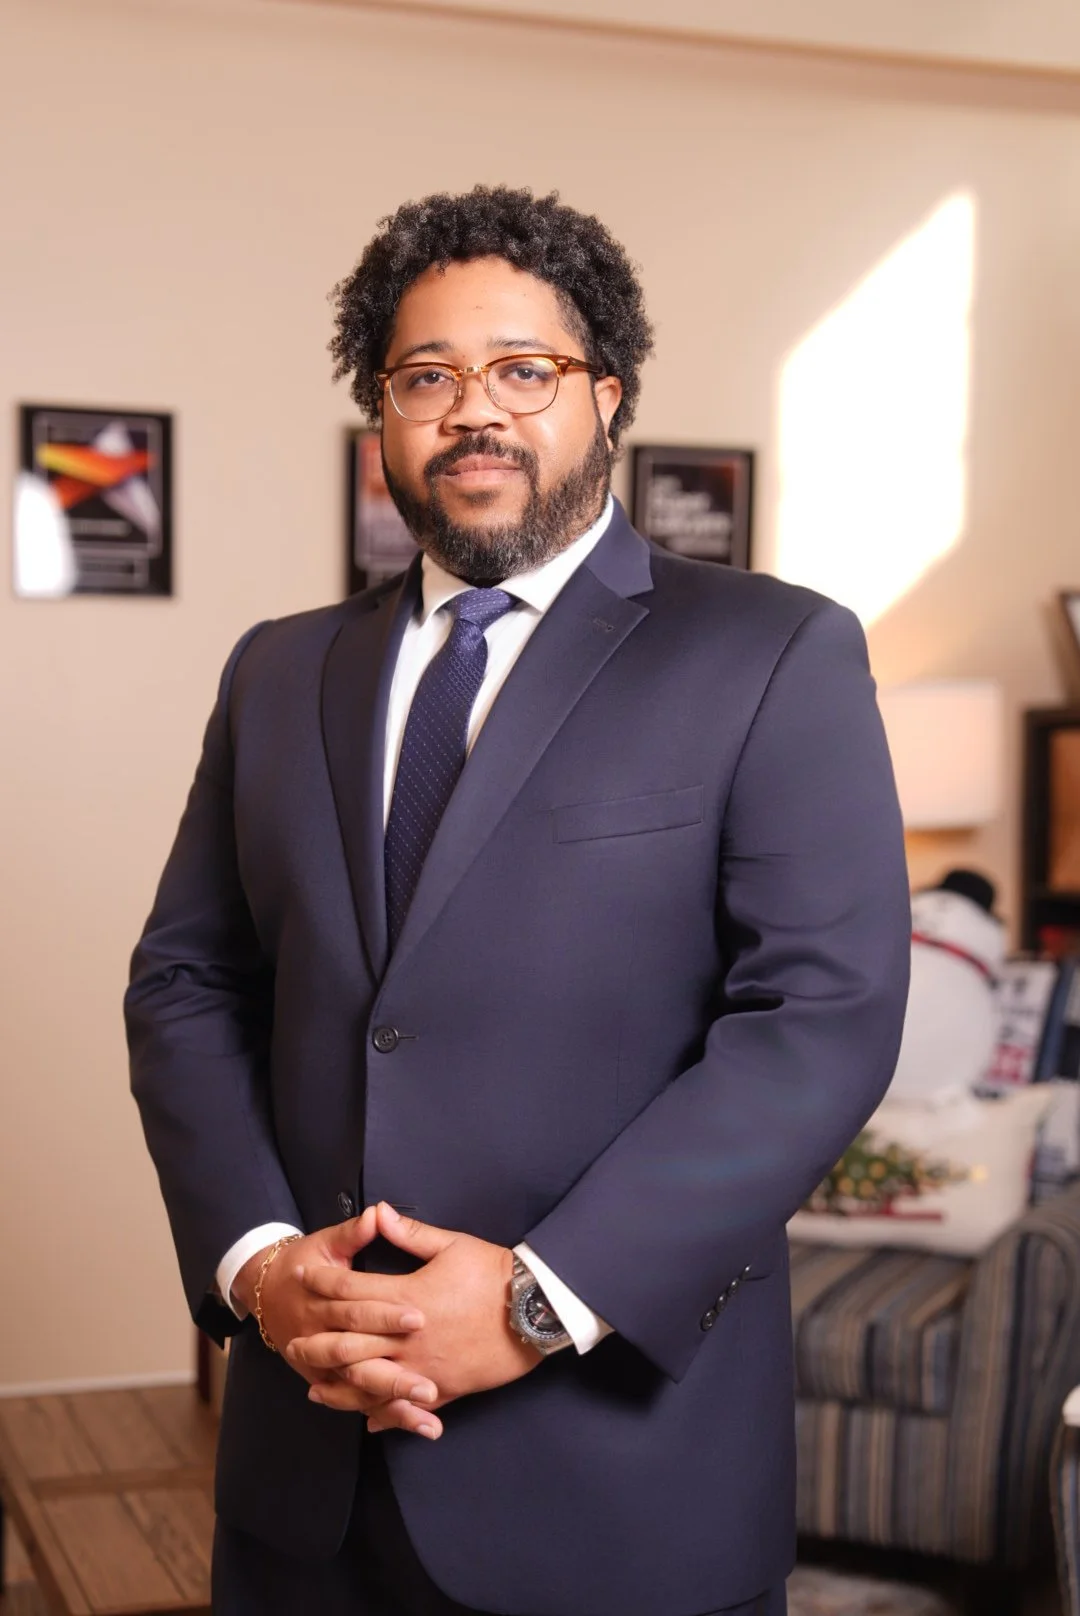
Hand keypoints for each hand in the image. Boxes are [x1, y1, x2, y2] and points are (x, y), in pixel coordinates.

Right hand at [233, 1208, 442, 1437]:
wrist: (268, 1290)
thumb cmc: (306, 1262)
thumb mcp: (326, 1243)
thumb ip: (353, 1233)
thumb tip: (377, 1213)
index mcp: (322, 1300)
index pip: (357, 1307)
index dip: (386, 1313)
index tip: (420, 1317)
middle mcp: (320, 1337)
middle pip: (358, 1359)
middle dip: (394, 1374)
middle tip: (431, 1386)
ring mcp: (323, 1365)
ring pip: (359, 1389)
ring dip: (394, 1405)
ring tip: (430, 1420)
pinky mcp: (329, 1381)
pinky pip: (360, 1402)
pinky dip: (389, 1416)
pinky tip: (422, 1426)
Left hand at [285, 1202, 541, 1432]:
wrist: (535, 1310)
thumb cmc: (494, 1273)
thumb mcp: (452, 1245)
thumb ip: (409, 1234)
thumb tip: (377, 1211)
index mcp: (407, 1298)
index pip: (353, 1289)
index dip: (325, 1281)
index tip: (304, 1278)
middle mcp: (408, 1337)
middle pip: (350, 1343)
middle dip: (318, 1343)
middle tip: (292, 1344)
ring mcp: (423, 1366)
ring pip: (370, 1382)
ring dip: (339, 1386)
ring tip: (314, 1388)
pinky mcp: (443, 1387)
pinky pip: (404, 1404)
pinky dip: (381, 1411)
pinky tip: (366, 1418)